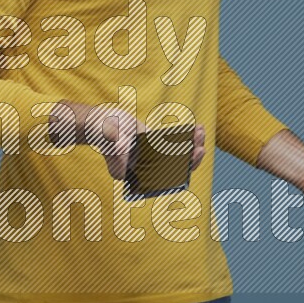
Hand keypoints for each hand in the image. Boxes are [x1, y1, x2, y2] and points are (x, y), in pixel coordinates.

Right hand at [89, 110, 206, 181]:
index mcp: (140, 176)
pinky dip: (187, 137)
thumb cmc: (104, 135)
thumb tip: (124, 155)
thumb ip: (116, 151)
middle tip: (200, 147)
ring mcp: (154, 158)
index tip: (191, 157)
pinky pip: (176, 144)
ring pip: (180, 156)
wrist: (102, 123)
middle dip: (192, 158)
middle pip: (177, 168)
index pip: (166, 179)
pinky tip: (196, 129)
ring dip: (193, 145)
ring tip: (201, 133)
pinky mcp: (157, 146)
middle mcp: (149, 169)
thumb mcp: (110, 142)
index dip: (182, 170)